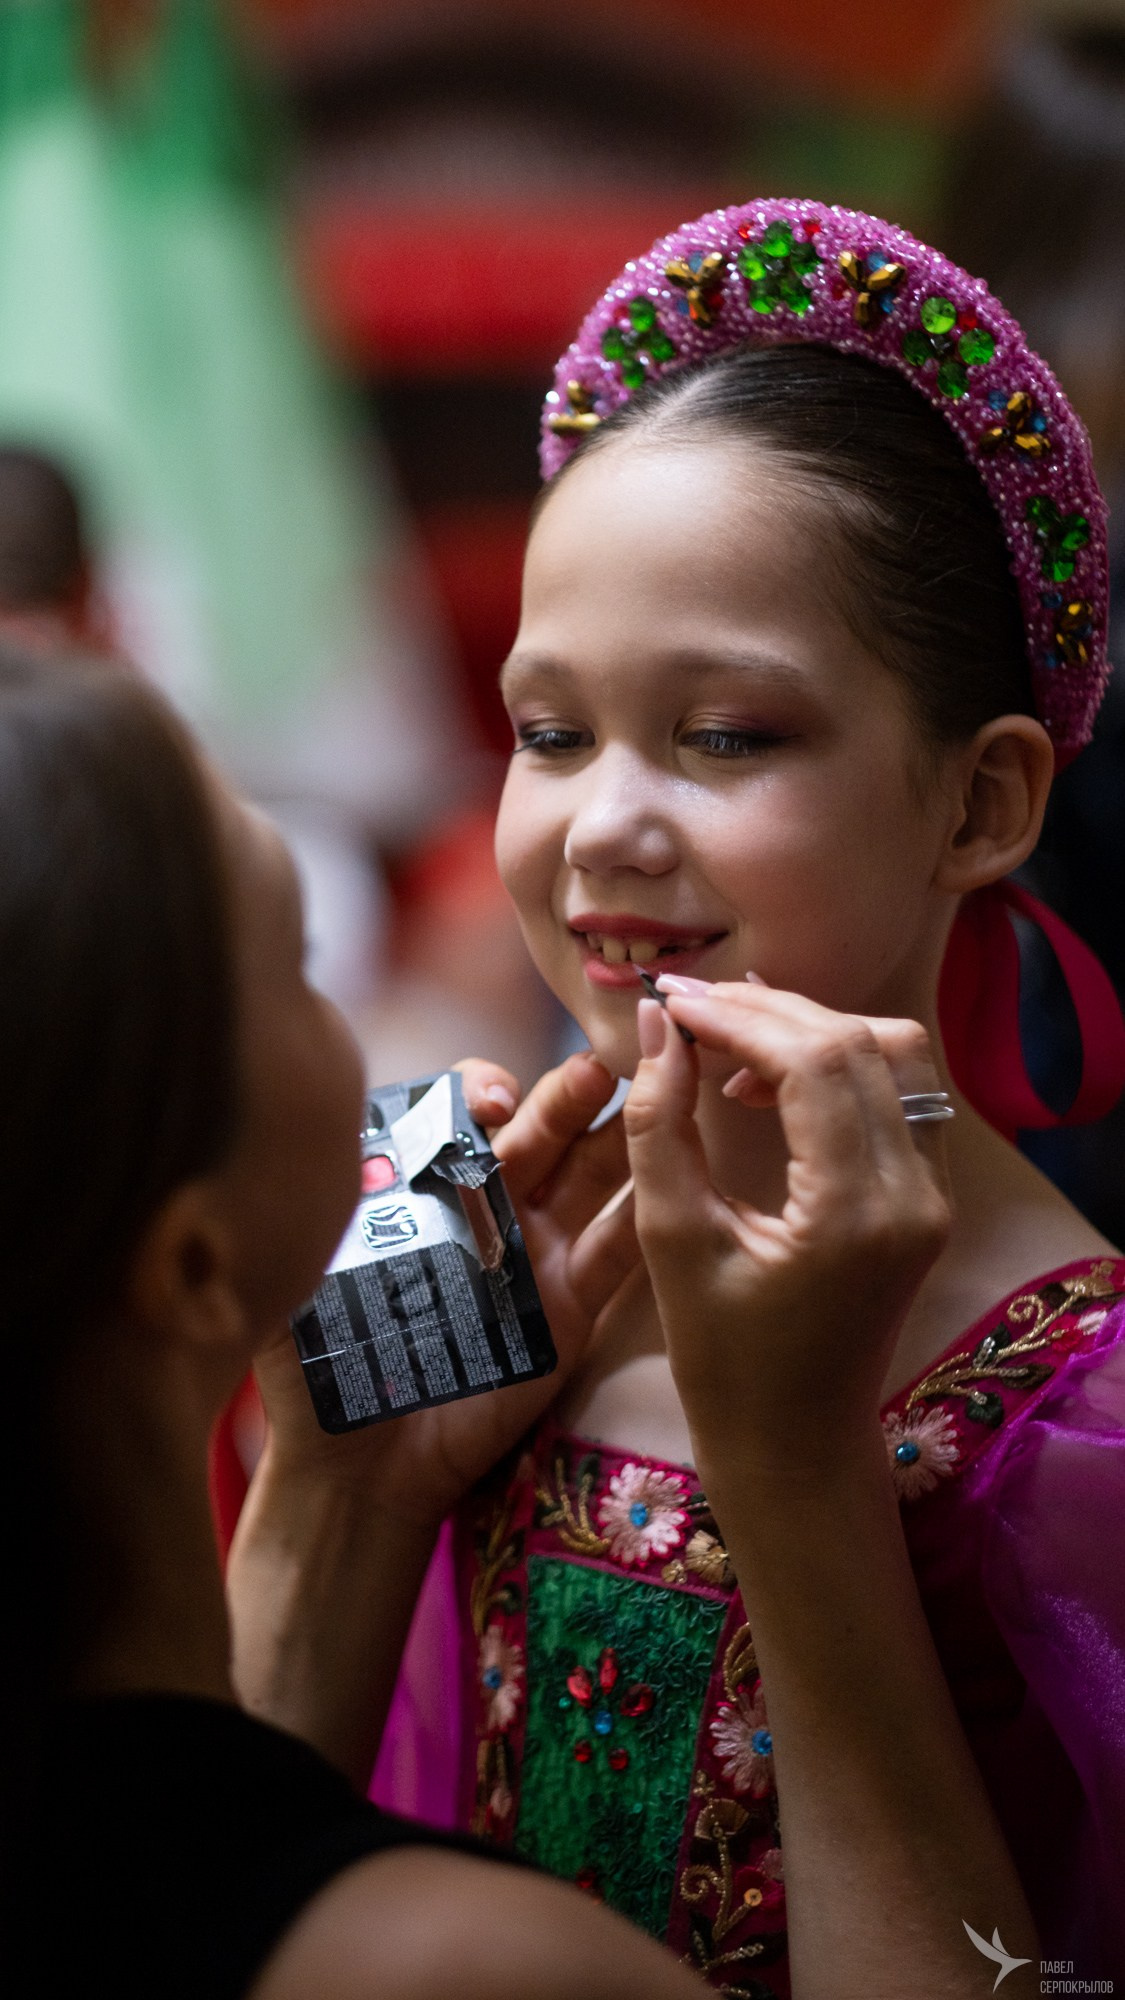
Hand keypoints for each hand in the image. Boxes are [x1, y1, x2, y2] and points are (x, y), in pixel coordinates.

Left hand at [252, 1051, 638, 1529]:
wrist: (360, 1466)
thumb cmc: (319, 1365)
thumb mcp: (302, 1272)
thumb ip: (317, 1208)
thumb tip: (316, 1140)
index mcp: (422, 1182)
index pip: (457, 1109)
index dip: (478, 1091)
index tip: (489, 1104)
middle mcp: (485, 1203)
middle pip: (537, 1128)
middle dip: (566, 1093)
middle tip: (595, 1069)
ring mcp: (535, 1250)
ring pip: (589, 1174)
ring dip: (622, 1135)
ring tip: (656, 1099)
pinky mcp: (570, 1306)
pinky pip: (620, 1251)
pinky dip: (651, 1213)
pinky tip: (682, 1177)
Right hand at [623, 983, 950, 1477]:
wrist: (797, 1444)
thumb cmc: (724, 1362)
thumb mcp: (672, 1241)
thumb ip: (661, 1125)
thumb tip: (655, 1025)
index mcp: (854, 1212)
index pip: (814, 1060)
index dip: (738, 1016)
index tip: (670, 1005)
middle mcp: (914, 1194)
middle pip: (861, 1043)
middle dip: (770, 1011)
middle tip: (688, 1010)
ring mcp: (933, 1195)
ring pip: (894, 1056)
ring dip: (810, 1030)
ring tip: (726, 1043)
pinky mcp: (929, 1197)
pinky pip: (900, 1094)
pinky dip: (839, 1064)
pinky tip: (770, 1080)